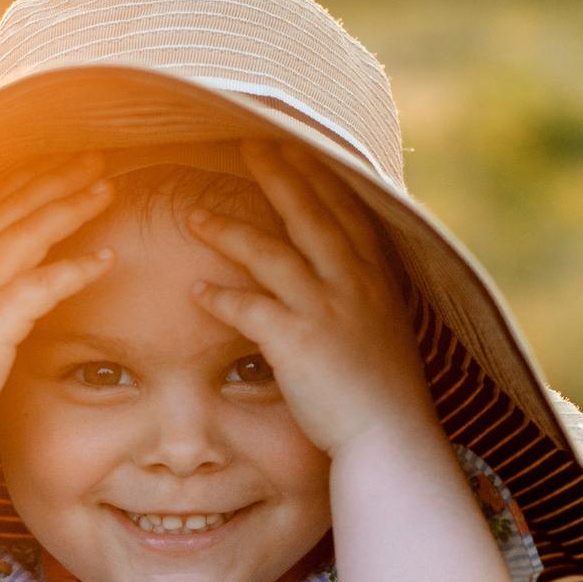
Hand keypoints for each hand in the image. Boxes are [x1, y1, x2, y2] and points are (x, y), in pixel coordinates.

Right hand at [0, 154, 114, 447]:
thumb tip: (11, 278)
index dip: (28, 176)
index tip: (61, 160)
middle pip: (14, 205)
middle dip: (57, 177)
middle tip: (96, 158)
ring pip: (29, 232)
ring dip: (71, 207)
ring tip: (107, 190)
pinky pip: (42, 285)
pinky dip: (76, 268)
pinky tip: (106, 259)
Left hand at [187, 141, 438, 459]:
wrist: (390, 438)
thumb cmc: (384, 390)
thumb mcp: (385, 327)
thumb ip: (364, 292)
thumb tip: (345, 274)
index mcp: (377, 277)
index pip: (346, 211)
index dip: (319, 176)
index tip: (294, 147)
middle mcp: (355, 283)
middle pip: (309, 215)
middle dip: (277, 175)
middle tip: (246, 143)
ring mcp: (327, 310)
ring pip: (271, 254)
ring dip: (228, 231)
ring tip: (193, 216)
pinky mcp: (299, 342)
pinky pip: (250, 308)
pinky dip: (221, 298)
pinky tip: (196, 290)